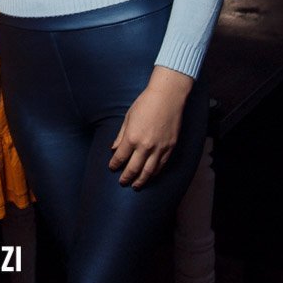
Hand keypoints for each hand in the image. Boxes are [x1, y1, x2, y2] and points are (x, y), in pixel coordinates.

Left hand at [109, 67, 193, 189]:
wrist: (167, 97)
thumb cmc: (145, 104)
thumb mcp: (128, 118)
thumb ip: (121, 136)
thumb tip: (114, 149)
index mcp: (132, 137)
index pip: (120, 157)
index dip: (115, 164)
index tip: (112, 168)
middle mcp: (145, 146)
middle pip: (134, 168)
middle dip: (126, 177)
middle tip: (122, 182)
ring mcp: (159, 148)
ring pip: (149, 171)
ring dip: (141, 180)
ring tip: (136, 185)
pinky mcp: (170, 147)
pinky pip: (161, 165)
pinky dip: (155, 173)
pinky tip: (150, 176)